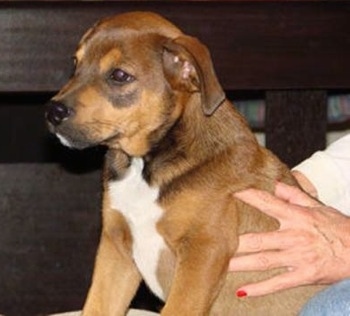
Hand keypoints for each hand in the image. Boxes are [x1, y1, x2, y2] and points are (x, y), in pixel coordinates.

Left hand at [229, 182, 349, 296]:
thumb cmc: (339, 227)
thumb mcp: (319, 206)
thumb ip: (295, 195)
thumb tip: (276, 183)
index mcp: (297, 216)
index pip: (267, 203)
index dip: (248, 196)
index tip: (229, 191)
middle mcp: (294, 236)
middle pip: (259, 239)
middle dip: (236, 240)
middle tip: (214, 239)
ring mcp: (299, 257)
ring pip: (264, 261)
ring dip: (241, 264)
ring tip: (220, 265)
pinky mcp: (305, 275)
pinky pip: (278, 283)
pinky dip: (260, 289)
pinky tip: (242, 292)